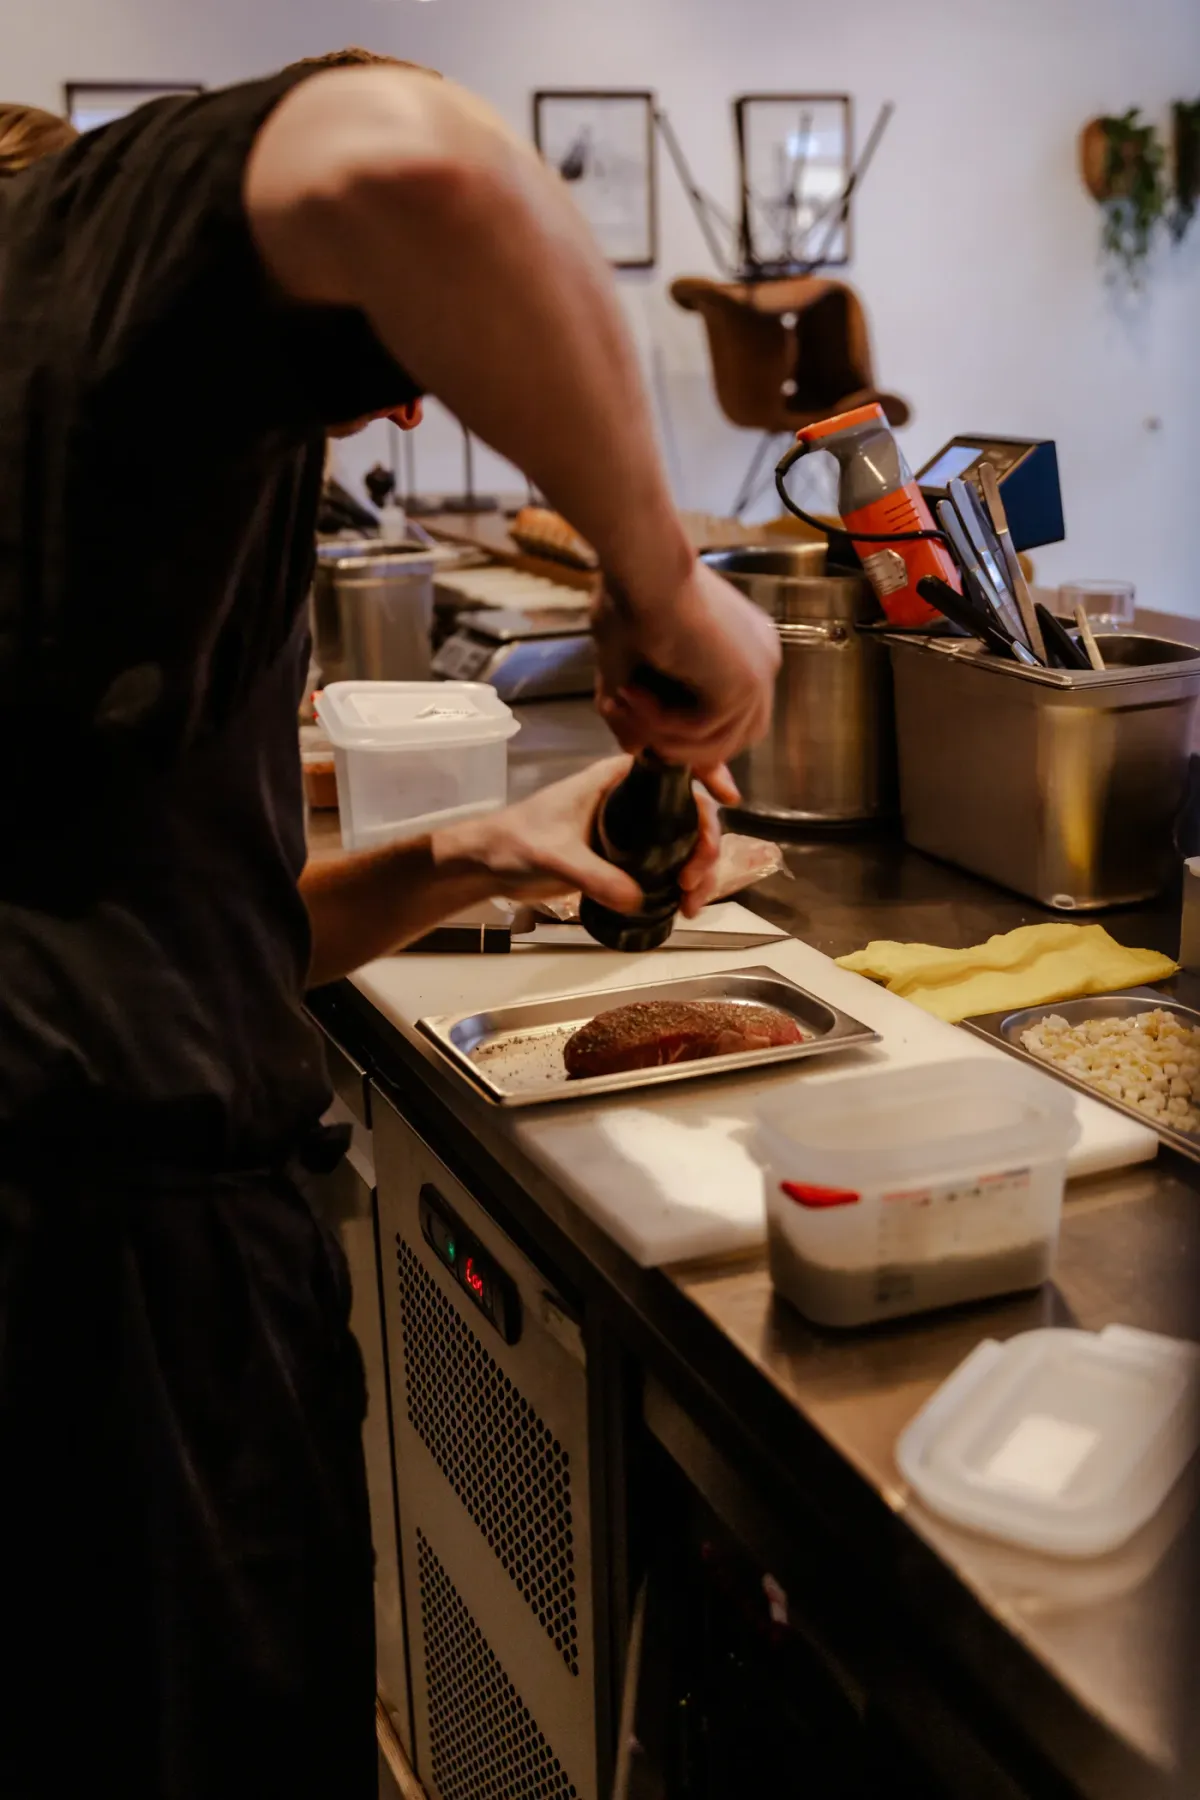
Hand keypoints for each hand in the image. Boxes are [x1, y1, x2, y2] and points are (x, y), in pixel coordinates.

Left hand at [431, 756, 723, 918]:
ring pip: (682, 840)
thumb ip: (594, 875)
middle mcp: (629, 797)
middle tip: (695, 881)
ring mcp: (629, 826)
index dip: (709, 774)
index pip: (674, 767)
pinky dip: (680, 881)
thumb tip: (638, 899)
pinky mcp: (623, 855)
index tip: (730, 797)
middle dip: (707, 844)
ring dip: (698, 869)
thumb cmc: (513, 842)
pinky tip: (681, 905)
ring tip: (691, 903)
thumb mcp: (554, 855)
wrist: (487, 864)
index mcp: (615, 778)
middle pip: (689, 810)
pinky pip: (665, 862)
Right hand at [592, 559, 779, 769]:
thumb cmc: (628, 597)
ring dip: (664, 737)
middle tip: (632, 725)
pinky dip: (665, 726)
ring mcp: (758, 673)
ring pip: (718, 743)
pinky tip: (639, 696)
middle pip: (734, 738)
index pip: (736, 718)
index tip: (715, 790)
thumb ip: (634, 710)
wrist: (641, 568)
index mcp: (742, 650)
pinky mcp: (746, 683)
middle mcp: (760, 660)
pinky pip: (705, 734)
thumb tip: (632, 750)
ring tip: (628, 703)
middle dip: (681, 749)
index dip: (713, 755)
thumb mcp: (625, 666)